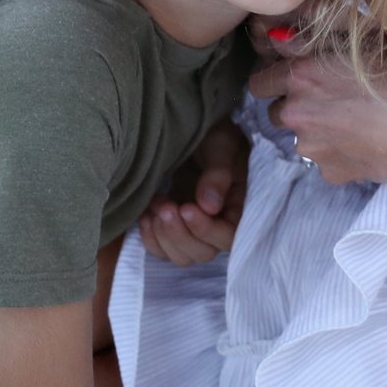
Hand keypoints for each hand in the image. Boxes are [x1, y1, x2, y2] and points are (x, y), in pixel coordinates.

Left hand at [138, 119, 246, 265]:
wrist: (195, 130)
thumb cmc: (215, 134)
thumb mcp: (222, 146)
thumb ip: (218, 175)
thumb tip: (209, 206)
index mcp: (240, 207)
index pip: (228, 237)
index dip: (206, 230)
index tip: (187, 208)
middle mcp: (220, 224)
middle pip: (203, 252)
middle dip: (180, 234)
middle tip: (165, 205)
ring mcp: (196, 229)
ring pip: (182, 256)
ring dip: (165, 237)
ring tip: (157, 205)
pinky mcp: (176, 228)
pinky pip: (163, 250)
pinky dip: (152, 239)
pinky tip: (146, 216)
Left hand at [250, 48, 386, 188]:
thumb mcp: (370, 41)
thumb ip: (318, 39)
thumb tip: (280, 39)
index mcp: (303, 74)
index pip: (261, 78)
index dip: (280, 74)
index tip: (301, 72)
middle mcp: (298, 113)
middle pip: (277, 108)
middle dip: (296, 101)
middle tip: (333, 93)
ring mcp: (313, 148)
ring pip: (301, 134)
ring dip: (317, 125)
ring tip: (356, 116)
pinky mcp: (332, 173)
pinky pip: (324, 157)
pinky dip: (339, 149)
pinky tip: (368, 138)